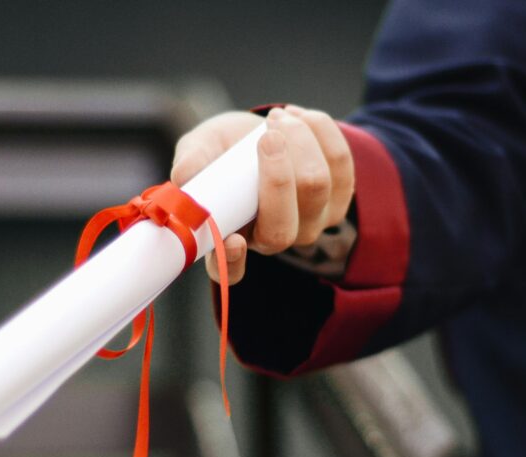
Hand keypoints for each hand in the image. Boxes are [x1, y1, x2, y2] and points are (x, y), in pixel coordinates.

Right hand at [170, 105, 354, 284]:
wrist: (263, 131)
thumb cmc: (225, 149)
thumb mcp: (201, 148)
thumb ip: (192, 161)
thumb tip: (184, 176)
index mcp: (232, 239)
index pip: (231, 270)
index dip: (233, 261)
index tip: (233, 240)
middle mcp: (274, 240)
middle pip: (283, 227)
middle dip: (278, 175)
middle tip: (267, 135)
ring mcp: (311, 223)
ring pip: (316, 186)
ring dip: (299, 140)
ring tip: (276, 118)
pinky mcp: (339, 198)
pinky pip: (341, 163)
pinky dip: (320, 131)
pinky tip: (298, 117)